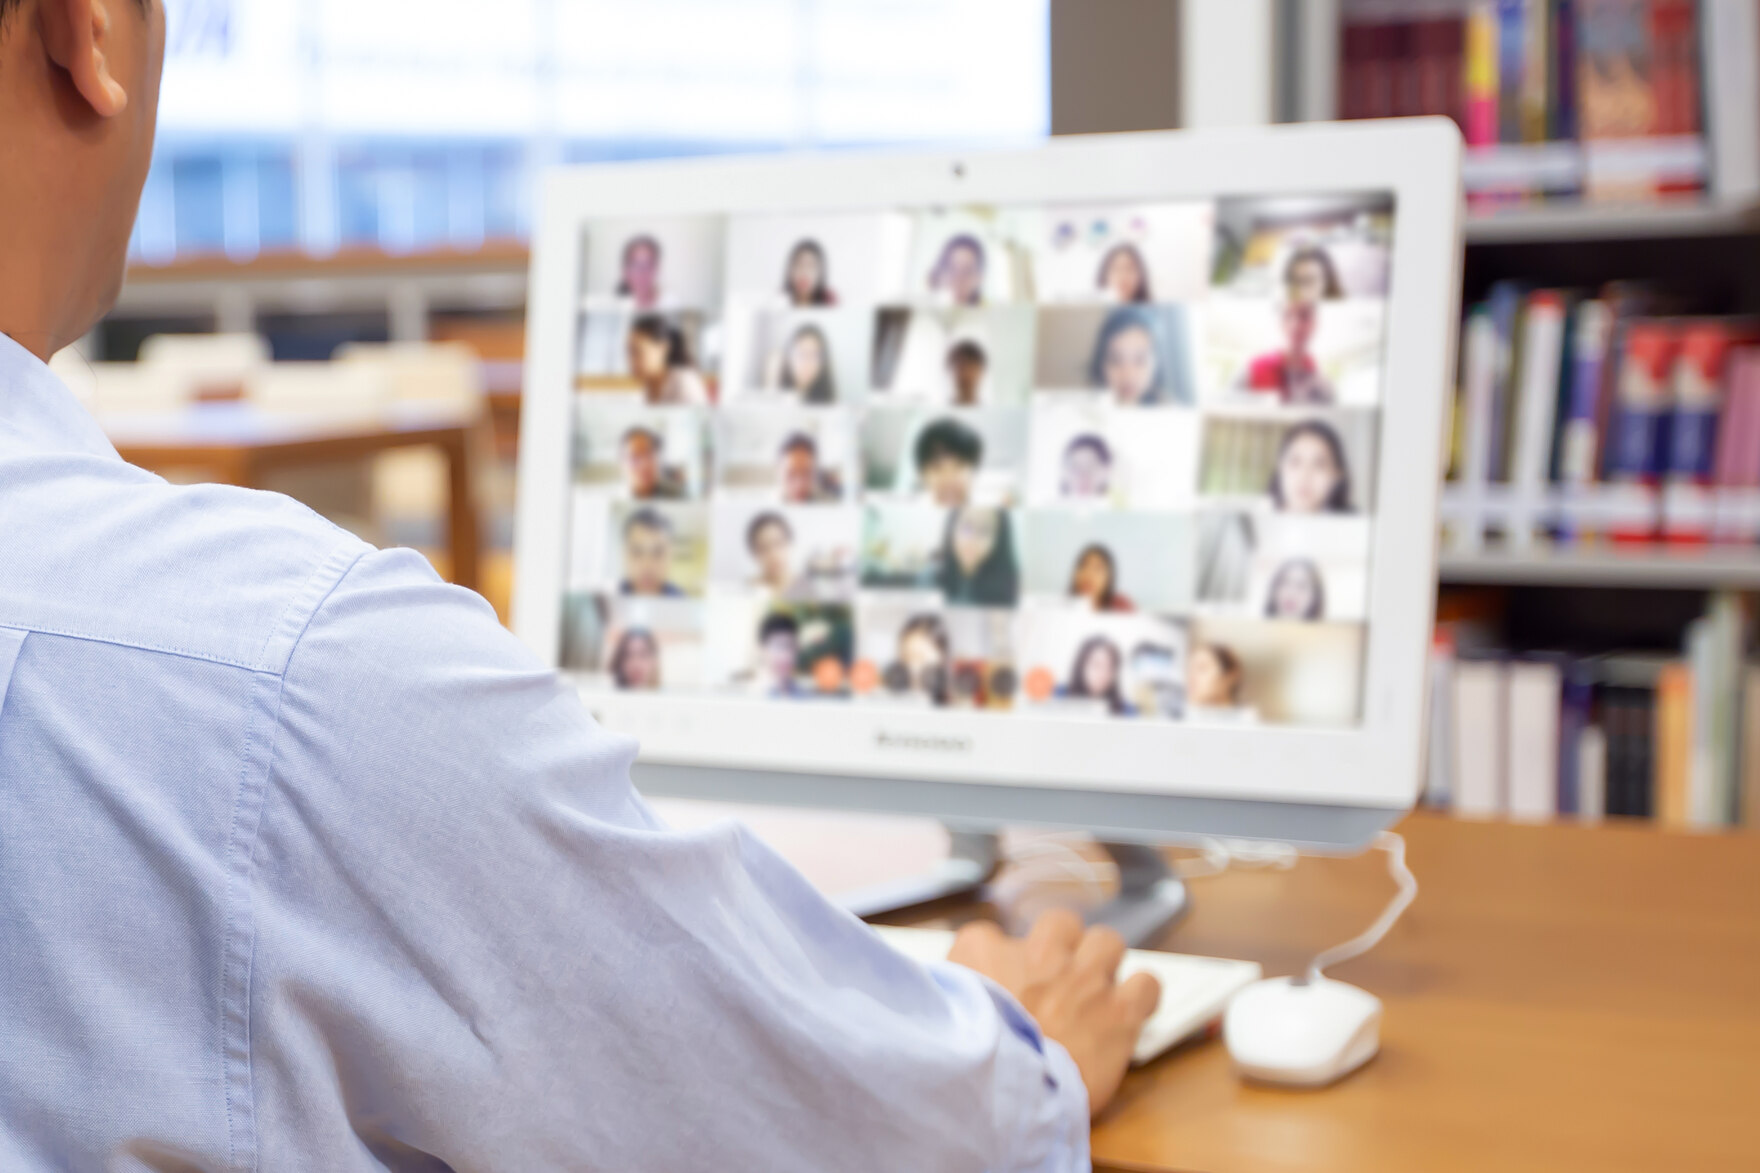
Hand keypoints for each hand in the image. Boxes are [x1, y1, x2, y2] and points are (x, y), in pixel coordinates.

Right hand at [948, 909, 1159, 1116]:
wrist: (1005, 1100)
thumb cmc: (969, 1065)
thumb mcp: (940, 1016)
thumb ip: (949, 992)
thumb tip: (952, 991)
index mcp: (984, 954)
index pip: (985, 938)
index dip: (995, 963)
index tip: (997, 985)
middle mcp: (1037, 956)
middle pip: (1058, 923)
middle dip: (1062, 947)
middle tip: (1056, 980)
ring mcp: (1083, 979)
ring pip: (1107, 941)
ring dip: (1103, 963)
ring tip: (1095, 990)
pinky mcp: (1119, 1012)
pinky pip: (1146, 983)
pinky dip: (1141, 995)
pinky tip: (1130, 1010)